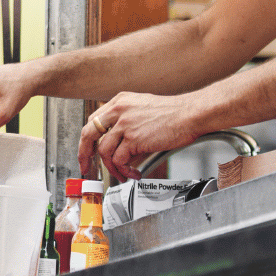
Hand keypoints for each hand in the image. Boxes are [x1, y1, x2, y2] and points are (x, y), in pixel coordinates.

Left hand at [78, 91, 204, 181]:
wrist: (190, 114)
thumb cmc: (173, 113)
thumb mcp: (142, 108)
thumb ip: (126, 120)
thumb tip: (118, 143)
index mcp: (119, 101)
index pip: (93, 121)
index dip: (88, 139)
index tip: (87, 151)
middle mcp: (118, 111)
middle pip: (88, 134)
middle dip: (84, 154)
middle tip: (87, 167)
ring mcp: (125, 124)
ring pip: (104, 152)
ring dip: (112, 168)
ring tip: (123, 174)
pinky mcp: (133, 138)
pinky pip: (119, 160)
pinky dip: (124, 171)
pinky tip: (133, 173)